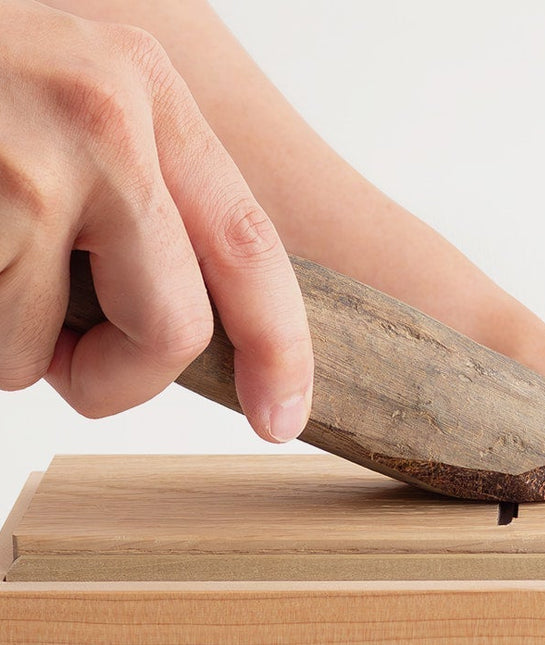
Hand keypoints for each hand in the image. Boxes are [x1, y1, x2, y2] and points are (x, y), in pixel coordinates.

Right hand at [0, 0, 312, 440]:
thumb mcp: (67, 122)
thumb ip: (141, 206)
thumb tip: (203, 334)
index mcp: (144, 91)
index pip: (252, 247)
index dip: (278, 348)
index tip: (282, 417)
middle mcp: (104, 113)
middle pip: (176, 330)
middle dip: (119, 377)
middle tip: (66, 357)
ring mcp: (28, 162)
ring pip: (55, 353)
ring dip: (8, 344)